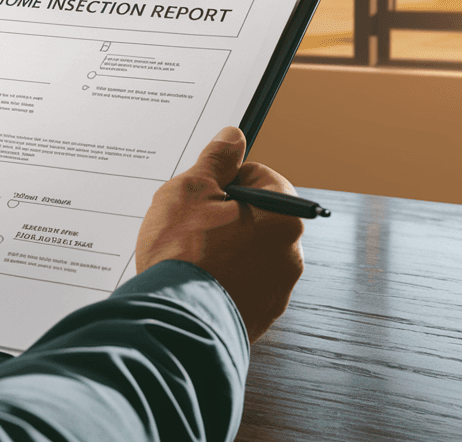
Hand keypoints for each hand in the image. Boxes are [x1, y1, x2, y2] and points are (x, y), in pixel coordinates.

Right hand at [135, 126, 303, 342]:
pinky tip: (195, 282)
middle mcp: (291, 255)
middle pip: (256, 217)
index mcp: (283, 217)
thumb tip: (233, 138)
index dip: (225, 179)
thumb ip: (216, 160)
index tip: (203, 193)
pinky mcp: (258, 318)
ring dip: (223, 250)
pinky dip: (221, 281)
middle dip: (224, 217)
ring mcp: (277, 291)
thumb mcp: (190, 190)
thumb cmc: (181, 255)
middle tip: (190, 226)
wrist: (170, 325)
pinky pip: (241, 286)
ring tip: (188, 258)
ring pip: (248, 253)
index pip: (260, 177)